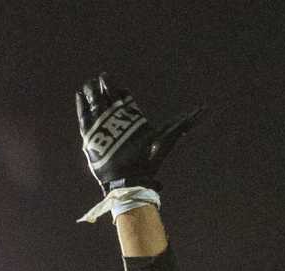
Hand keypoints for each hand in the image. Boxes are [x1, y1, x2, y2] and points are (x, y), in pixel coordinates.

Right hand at [77, 73, 201, 192]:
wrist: (132, 179)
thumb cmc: (152, 159)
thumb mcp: (171, 135)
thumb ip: (186, 121)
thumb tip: (205, 109)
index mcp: (133, 119)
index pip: (124, 98)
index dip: (119, 88)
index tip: (115, 81)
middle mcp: (118, 123)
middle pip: (109, 99)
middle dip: (105, 87)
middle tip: (102, 77)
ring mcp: (104, 130)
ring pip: (96, 106)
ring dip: (92, 93)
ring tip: (89, 84)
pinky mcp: (92, 139)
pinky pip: (85, 119)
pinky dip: (82, 107)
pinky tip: (79, 95)